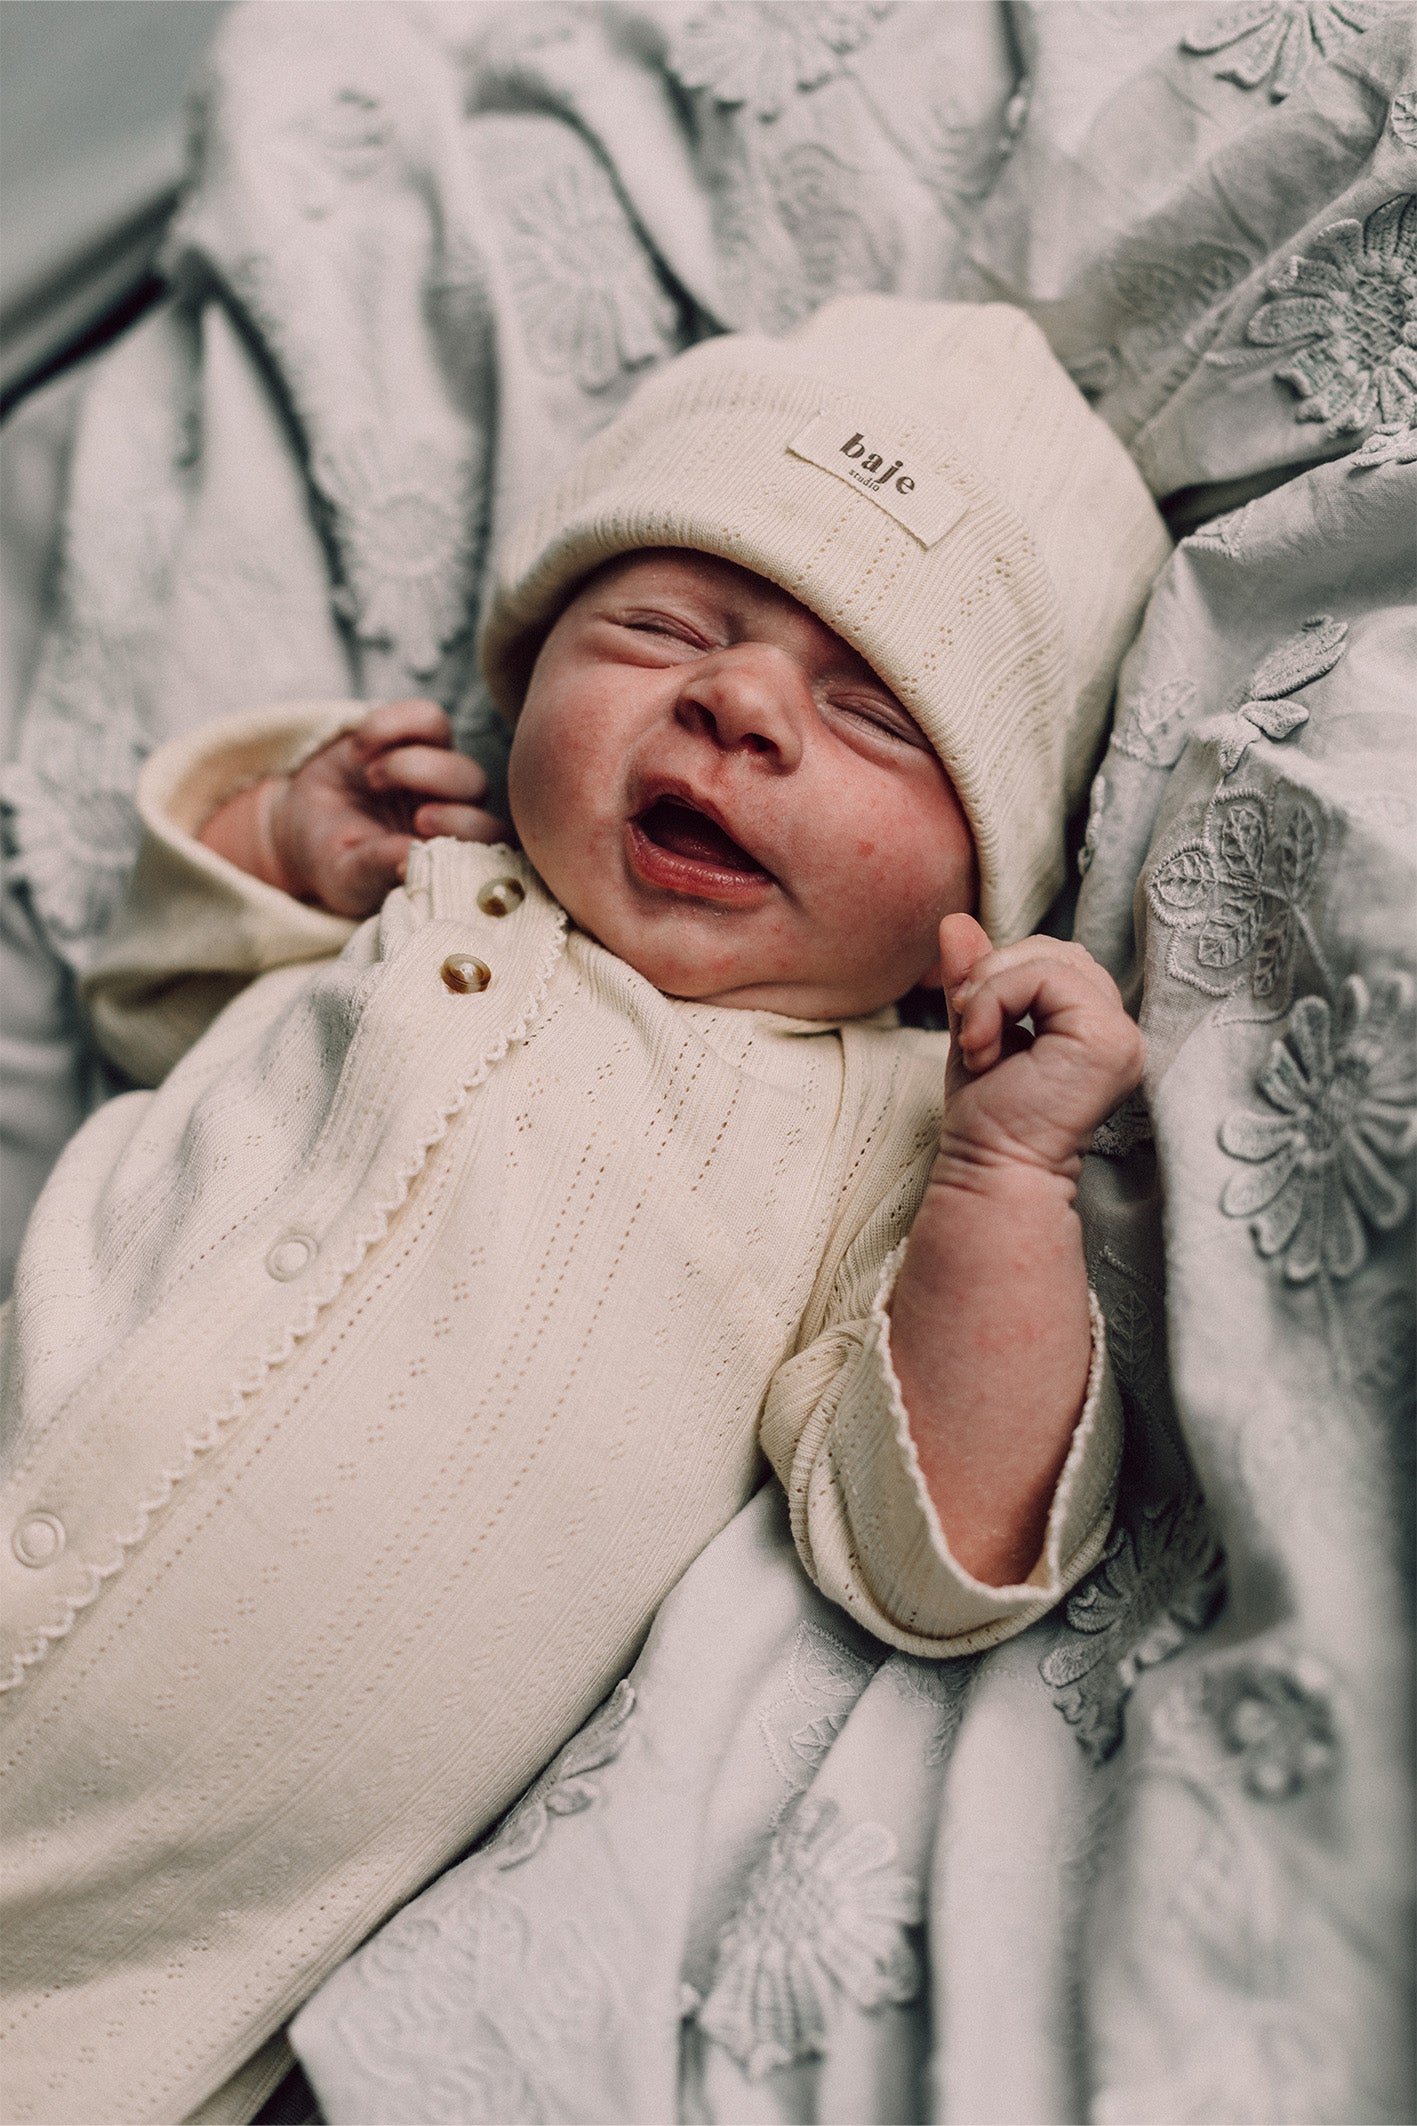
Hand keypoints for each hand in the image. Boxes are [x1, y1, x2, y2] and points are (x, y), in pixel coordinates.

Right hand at [202, 701, 510, 917]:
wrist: (302, 824)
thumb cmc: (336, 862)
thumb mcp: (348, 877)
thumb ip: (378, 869)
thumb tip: (409, 859)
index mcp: (447, 851)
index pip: (490, 837)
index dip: (470, 828)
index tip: (421, 830)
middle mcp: (451, 809)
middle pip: (475, 785)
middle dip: (441, 790)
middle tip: (409, 810)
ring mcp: (435, 771)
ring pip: (452, 748)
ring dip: (412, 762)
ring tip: (370, 777)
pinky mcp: (413, 737)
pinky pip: (426, 717)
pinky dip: (390, 726)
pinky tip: (359, 750)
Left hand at [935, 913, 1143, 1182]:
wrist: (991, 1172)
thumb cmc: (986, 1119)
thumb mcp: (976, 1031)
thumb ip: (975, 978)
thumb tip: (954, 919)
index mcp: (1094, 1028)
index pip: (1056, 960)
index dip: (1002, 973)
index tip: (968, 1022)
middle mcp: (1118, 1029)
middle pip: (1057, 950)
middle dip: (995, 975)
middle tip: (967, 1029)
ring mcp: (1120, 1035)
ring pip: (1051, 958)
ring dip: (991, 990)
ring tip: (976, 1044)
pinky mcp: (1108, 1041)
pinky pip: (1047, 979)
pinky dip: (997, 1001)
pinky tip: (984, 1047)